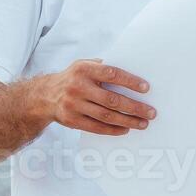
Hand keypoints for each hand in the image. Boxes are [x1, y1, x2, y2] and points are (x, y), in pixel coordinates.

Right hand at [32, 59, 155, 136]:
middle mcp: (77, 87)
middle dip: (134, 107)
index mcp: (83, 69)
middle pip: (111, 99)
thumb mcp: (83, 65)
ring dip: (127, 121)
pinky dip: (113, 130)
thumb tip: (131, 71)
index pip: (111, 74)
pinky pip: (96, 127)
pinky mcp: (72, 120)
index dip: (130, 81)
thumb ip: (102, 67)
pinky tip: (125, 129)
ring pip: (106, 116)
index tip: (146, 88)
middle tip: (151, 112)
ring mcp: (73, 105)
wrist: (45, 96)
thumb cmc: (72, 78)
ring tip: (142, 123)